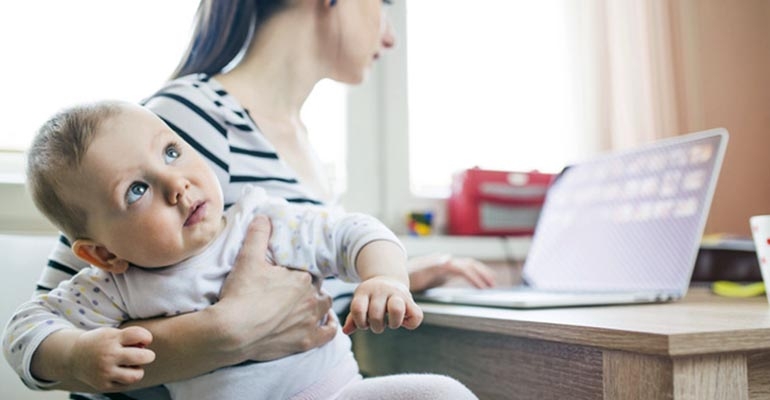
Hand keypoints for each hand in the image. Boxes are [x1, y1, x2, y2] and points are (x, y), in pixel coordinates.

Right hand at [66, 326, 154, 391]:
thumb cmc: (100, 343)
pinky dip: (127, 379)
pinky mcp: (103, 385)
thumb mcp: (111, 333)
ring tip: (133, 366)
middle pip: (141, 357)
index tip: (145, 340)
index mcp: (111, 339)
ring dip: (139, 370)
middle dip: (149, 356)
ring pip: (135, 376)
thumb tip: (147, 346)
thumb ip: (130, 337)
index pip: (138, 335)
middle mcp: (108, 355)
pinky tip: (122, 372)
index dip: (147, 337)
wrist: (74, 357)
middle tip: (146, 355)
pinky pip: (125, 385)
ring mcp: (105, 372)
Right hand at [214, 214, 336, 361]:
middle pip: (317, 287)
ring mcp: (310, 321)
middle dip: (308, 286)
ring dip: (319, 303)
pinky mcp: (306, 341)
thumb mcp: (247, 258)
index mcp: (302, 277)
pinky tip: (324, 323)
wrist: (233, 331)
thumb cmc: (241, 294)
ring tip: (306, 303)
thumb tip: (263, 217)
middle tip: (290, 290)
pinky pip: (328, 333)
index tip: (288, 275)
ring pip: (325, 306)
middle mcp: (311, 298)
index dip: (299, 271)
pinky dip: (328, 327)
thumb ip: (258, 235)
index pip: (308, 270)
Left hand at [342, 276, 423, 334]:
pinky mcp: (410, 300)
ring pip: (396, 309)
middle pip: (376, 314)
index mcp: (365, 291)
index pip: (358, 309)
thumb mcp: (361, 302)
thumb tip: (346, 331)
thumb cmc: (372, 297)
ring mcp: (397, 294)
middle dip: (376, 326)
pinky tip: (404, 321)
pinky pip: (416, 315)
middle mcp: (381, 290)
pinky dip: (410, 324)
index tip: (364, 324)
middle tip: (379, 324)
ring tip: (391, 323)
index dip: (360, 322)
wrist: (389, 278)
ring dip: (393, 323)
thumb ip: (353, 317)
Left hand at [408, 253, 495, 291]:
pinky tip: (479, 284)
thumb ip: (432, 265)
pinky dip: (474, 276)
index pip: (464, 268)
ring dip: (481, 273)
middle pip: (470, 264)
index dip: (474, 277)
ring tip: (491, 284)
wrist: (400, 274)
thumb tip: (449, 258)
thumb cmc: (409, 275)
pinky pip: (464, 272)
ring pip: (469, 266)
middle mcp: (447, 262)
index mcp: (442, 263)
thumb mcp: (418, 271)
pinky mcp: (446, 271)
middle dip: (482, 274)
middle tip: (492, 286)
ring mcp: (447, 265)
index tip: (483, 288)